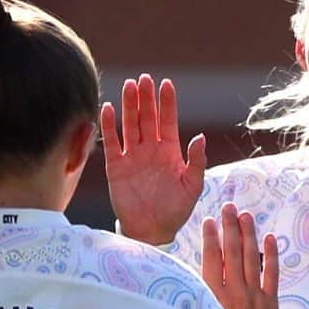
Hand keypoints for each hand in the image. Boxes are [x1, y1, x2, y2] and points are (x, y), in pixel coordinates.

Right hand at [102, 74, 206, 244]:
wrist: (152, 230)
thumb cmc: (175, 210)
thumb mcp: (193, 186)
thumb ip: (197, 162)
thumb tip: (200, 138)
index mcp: (170, 151)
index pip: (168, 120)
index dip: (167, 103)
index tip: (167, 84)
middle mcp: (150, 149)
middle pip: (147, 117)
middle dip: (146, 98)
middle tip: (144, 78)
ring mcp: (132, 156)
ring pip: (130, 125)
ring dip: (129, 106)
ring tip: (129, 86)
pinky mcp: (116, 166)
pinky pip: (111, 142)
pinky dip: (109, 126)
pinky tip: (107, 108)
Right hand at [201, 203, 278, 308]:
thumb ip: (199, 297)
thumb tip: (192, 274)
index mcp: (213, 298)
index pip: (211, 260)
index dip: (210, 239)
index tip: (209, 221)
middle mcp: (234, 294)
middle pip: (232, 254)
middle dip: (230, 228)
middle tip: (229, 207)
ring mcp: (254, 298)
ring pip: (251, 259)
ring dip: (248, 236)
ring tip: (245, 216)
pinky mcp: (270, 305)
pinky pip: (272, 275)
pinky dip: (271, 256)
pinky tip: (269, 238)